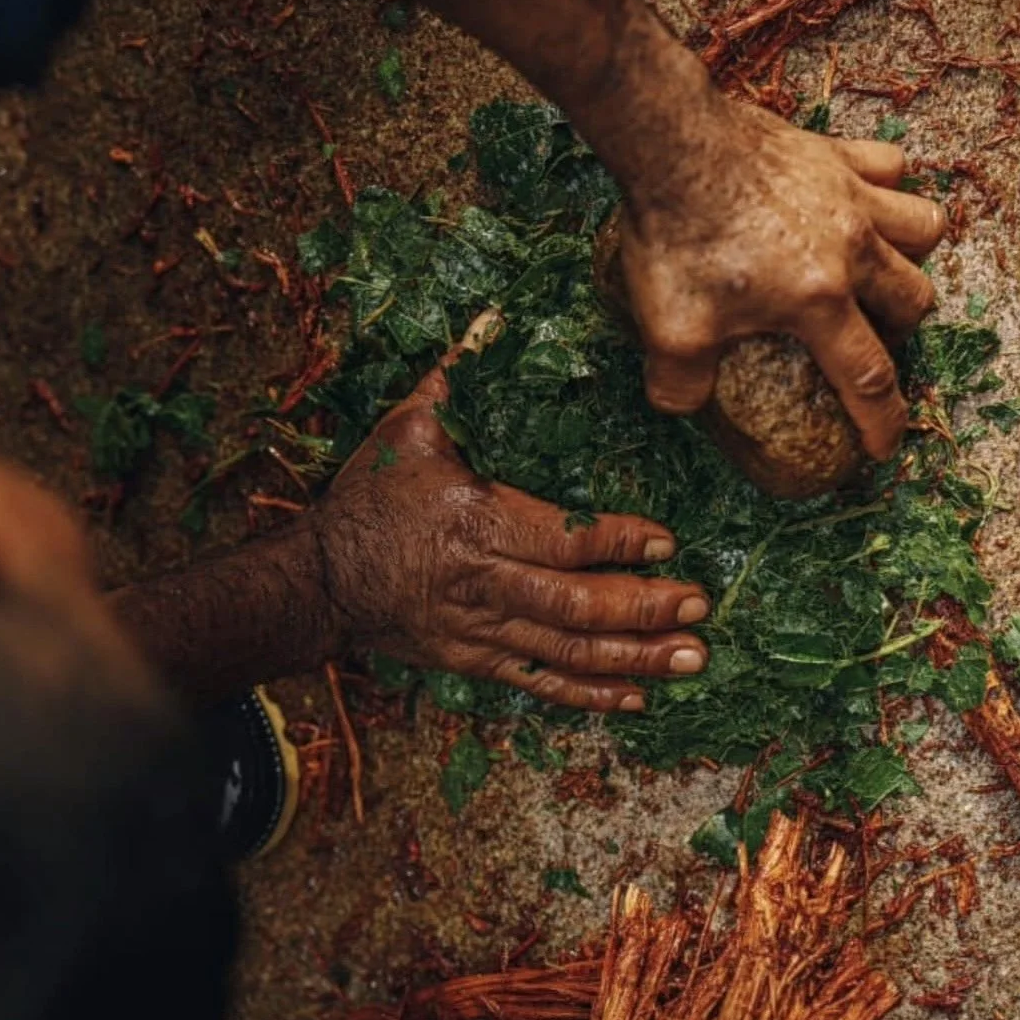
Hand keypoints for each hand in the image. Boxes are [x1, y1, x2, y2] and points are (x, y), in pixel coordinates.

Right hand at [314, 342, 710, 712]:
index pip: (560, 538)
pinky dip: (587, 694)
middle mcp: (482, 582)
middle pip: (574, 604)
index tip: (669, 543)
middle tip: (700, 604)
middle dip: (643, 607)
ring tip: (691, 659)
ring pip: (566, 651)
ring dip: (633, 658)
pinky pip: (538, 682)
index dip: (618, 543)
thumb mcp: (405, 430)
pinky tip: (635, 698)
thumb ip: (456, 381)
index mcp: (473, 520)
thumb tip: (493, 321)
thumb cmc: (368, 499)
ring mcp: (479, 629)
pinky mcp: (473, 661)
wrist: (319, 580)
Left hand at [619, 74, 945, 459]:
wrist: (673, 144)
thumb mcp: (669, 330)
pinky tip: (860, 200)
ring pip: (922, 228)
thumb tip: (684, 406)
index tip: (882, 447)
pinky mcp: (833, 153)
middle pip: (912, 300)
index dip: (881, 422)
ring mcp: (849, 195)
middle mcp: (851, 249)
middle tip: (868, 340)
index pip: (868, 377)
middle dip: (899, 331)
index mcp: (818, 302)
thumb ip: (680, 384)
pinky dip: (887, 186)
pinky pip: (889, 167)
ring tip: (881, 270)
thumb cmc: (677, 238)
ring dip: (912, 256)